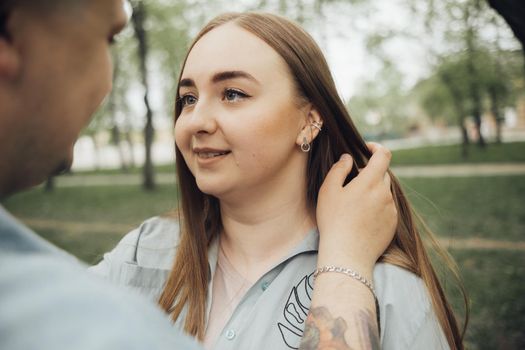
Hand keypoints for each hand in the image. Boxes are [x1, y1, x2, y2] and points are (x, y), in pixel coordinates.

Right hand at [316, 143, 396, 274]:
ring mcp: (391, 209)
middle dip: (370, 173)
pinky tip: (362, 219)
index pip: (383, 155)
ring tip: (355, 206)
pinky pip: (387, 208)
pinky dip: (377, 207)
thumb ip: (339, 169)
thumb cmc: (334, 221)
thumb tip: (348, 158)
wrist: (347, 255)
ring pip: (384, 192)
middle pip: (383, 174)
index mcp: (370, 181)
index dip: (376, 148)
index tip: (367, 149)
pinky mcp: (393, 224)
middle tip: (352, 184)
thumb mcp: (328, 191)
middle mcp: (385, 193)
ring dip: (373, 192)